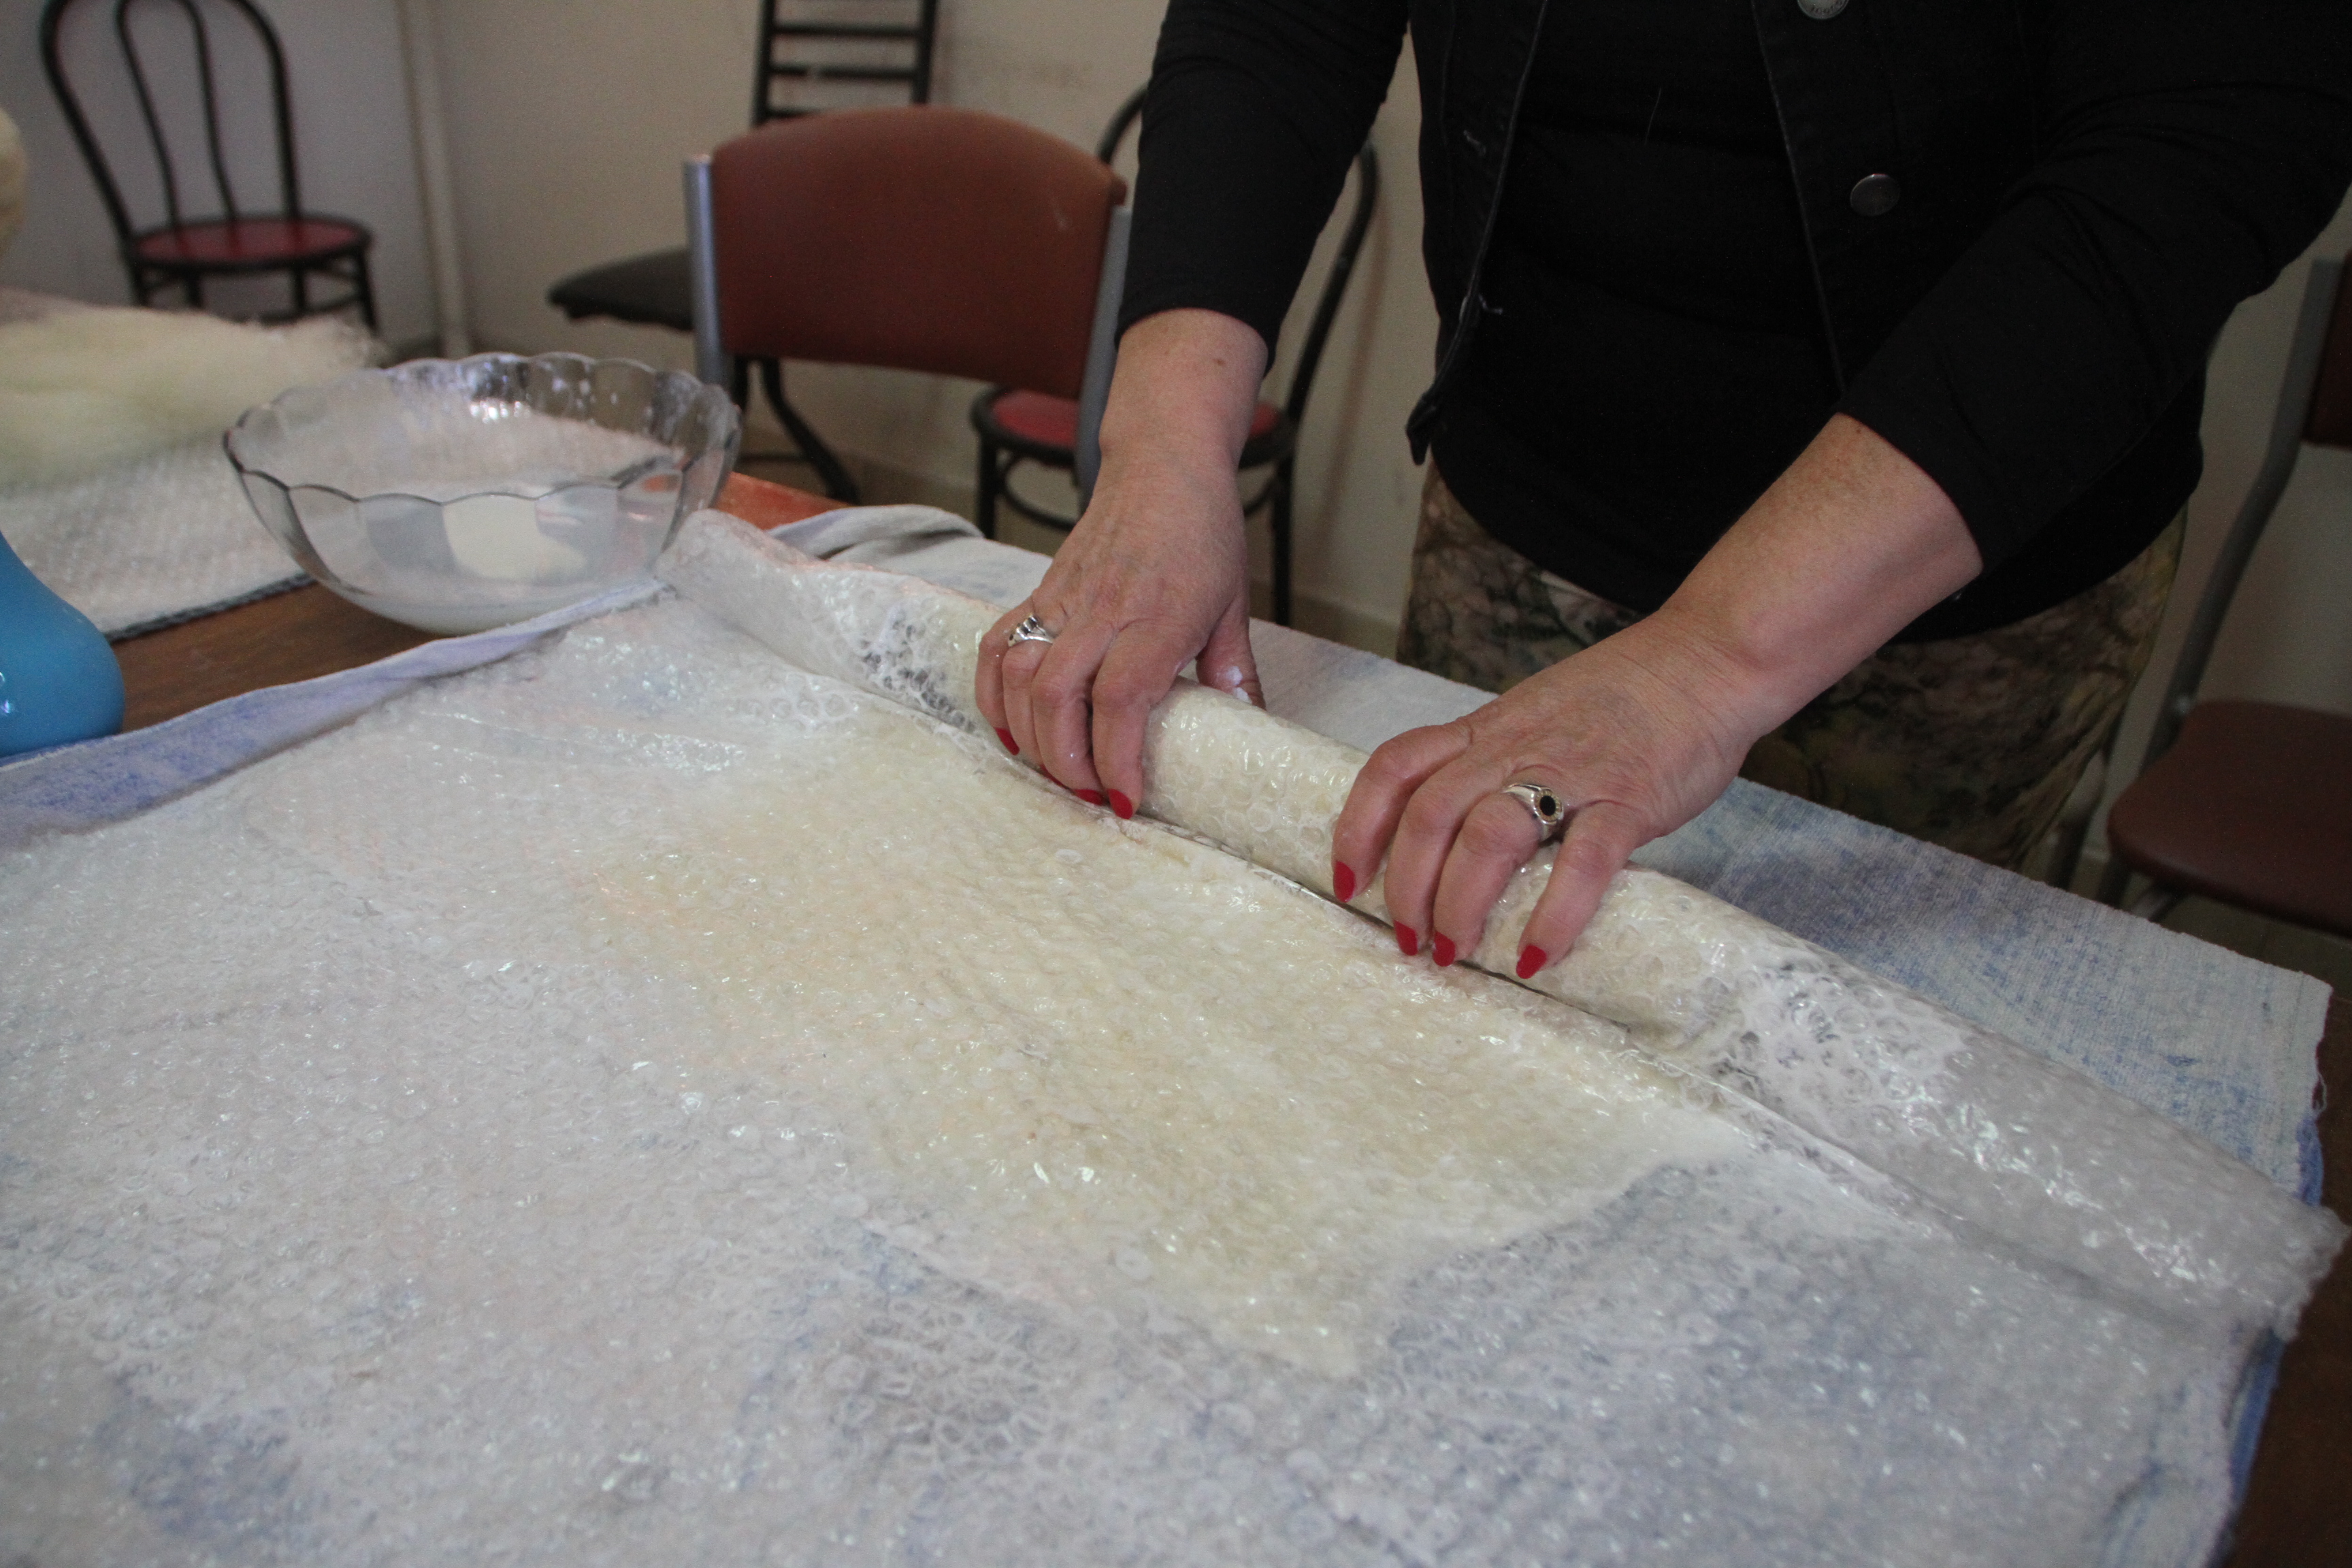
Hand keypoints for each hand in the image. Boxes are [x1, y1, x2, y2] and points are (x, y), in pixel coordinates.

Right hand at [976, 310, 1268, 813]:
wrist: (1163, 464)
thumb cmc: (1201, 532)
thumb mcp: (1234, 605)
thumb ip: (1234, 671)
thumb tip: (1249, 730)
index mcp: (1158, 618)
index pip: (1122, 701)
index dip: (1117, 759)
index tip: (1126, 801)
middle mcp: (1103, 610)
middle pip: (1057, 698)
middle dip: (1066, 763)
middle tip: (1092, 796)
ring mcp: (1064, 600)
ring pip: (1019, 677)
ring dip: (1029, 736)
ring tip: (1057, 769)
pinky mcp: (1040, 592)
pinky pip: (997, 646)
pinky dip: (992, 693)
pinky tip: (1010, 728)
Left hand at [1332, 611, 1756, 976]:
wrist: (1709, 659)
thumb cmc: (1628, 696)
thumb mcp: (1537, 716)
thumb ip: (1499, 763)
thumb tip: (1462, 836)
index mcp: (1488, 728)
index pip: (1396, 767)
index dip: (1359, 824)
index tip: (1347, 879)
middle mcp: (1515, 748)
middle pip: (1430, 814)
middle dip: (1405, 885)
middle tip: (1407, 940)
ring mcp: (1572, 772)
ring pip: (1489, 835)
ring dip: (1460, 902)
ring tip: (1455, 953)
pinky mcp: (1629, 799)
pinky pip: (1583, 861)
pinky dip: (1554, 913)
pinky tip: (1536, 956)